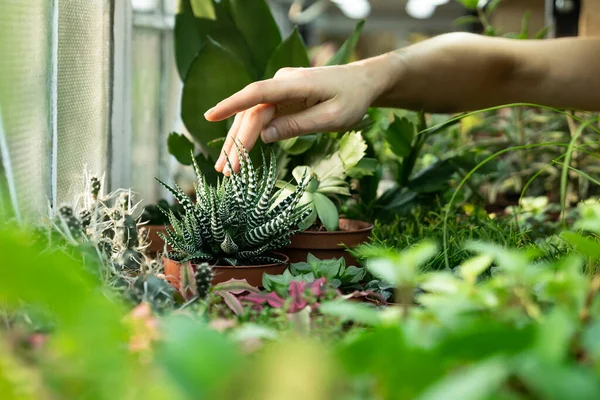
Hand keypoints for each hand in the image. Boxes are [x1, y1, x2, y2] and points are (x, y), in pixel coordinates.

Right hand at [204, 61, 387, 173]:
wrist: (364, 82)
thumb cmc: (353, 99)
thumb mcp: (332, 118)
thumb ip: (298, 125)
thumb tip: (264, 136)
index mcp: (294, 84)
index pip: (256, 94)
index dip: (232, 105)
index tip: (210, 117)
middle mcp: (282, 83)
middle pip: (251, 113)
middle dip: (235, 142)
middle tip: (224, 171)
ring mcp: (281, 90)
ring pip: (252, 116)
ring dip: (238, 142)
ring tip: (225, 168)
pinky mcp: (283, 98)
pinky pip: (261, 117)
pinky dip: (250, 135)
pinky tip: (239, 152)